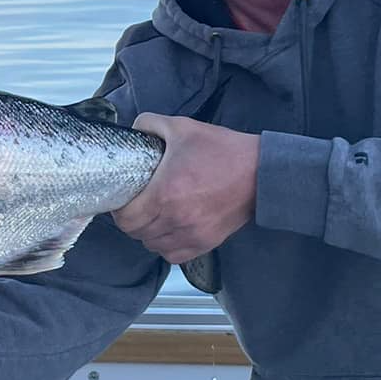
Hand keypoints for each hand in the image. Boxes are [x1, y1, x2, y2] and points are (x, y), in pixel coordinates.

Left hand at [112, 114, 259, 262]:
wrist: (261, 173)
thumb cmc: (222, 151)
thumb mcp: (182, 128)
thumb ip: (151, 124)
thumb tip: (135, 128)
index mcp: (165, 193)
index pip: (126, 218)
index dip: (119, 209)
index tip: (124, 198)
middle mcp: (176, 219)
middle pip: (136, 233)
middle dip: (131, 220)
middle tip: (137, 205)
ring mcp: (192, 234)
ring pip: (153, 246)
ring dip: (148, 233)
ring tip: (153, 216)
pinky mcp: (206, 243)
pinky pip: (173, 256)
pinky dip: (166, 245)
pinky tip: (169, 229)